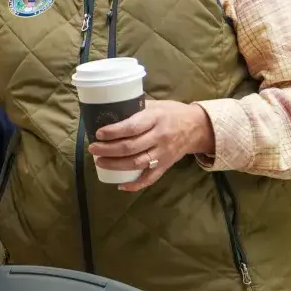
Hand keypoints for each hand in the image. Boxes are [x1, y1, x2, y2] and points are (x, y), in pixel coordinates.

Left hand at [88, 100, 213, 191]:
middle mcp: (160, 137)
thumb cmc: (172, 112)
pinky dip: (136, 184)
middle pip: (131, 147)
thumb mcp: (155, 104)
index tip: (98, 133)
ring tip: (99, 162)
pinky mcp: (166, 165)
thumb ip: (135, 108)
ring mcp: (163, 153)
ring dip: (116, 165)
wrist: (198, 127)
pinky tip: (121, 185)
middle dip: (108, 150)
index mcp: (156, 118)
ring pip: (137, 163)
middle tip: (93, 149)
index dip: (113, 132)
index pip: (131, 127)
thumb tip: (108, 111)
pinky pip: (151, 178)